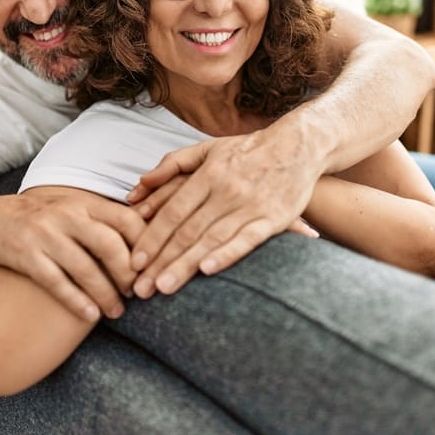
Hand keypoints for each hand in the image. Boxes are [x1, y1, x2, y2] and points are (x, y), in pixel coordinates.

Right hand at [0, 188, 144, 320]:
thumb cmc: (42, 219)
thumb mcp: (72, 208)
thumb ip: (104, 218)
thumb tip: (148, 236)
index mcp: (83, 202)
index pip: (126, 218)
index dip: (145, 244)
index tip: (153, 267)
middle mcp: (66, 214)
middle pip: (109, 244)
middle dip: (128, 273)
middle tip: (139, 294)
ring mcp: (45, 235)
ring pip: (84, 268)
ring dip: (105, 294)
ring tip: (118, 312)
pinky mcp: (26, 255)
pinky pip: (56, 282)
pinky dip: (76, 301)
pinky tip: (91, 316)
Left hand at [125, 127, 320, 296]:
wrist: (299, 146)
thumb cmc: (248, 150)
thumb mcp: (208, 148)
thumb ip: (173, 164)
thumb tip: (140, 183)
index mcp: (209, 174)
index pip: (173, 211)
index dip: (152, 237)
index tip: (135, 261)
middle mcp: (226, 191)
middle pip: (188, 231)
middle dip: (162, 261)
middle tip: (142, 287)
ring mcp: (250, 206)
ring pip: (211, 240)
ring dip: (186, 265)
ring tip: (164, 287)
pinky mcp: (274, 219)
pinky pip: (247, 240)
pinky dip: (227, 254)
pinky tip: (207, 270)